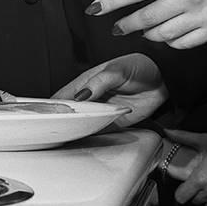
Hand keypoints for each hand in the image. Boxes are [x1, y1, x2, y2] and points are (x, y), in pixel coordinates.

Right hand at [52, 53, 168, 126]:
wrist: (163, 80)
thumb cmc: (139, 66)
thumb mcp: (116, 69)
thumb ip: (98, 83)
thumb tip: (80, 95)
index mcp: (87, 82)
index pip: (63, 95)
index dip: (51, 105)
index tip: (43, 115)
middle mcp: (91, 98)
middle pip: (70, 113)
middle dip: (61, 121)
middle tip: (52, 131)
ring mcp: (101, 112)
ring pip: (82, 124)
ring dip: (76, 130)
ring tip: (66, 137)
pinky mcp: (113, 124)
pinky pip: (99, 132)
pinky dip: (91, 136)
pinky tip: (85, 139)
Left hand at [86, 0, 206, 47]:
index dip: (112, 1)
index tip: (94, 8)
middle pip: (145, 18)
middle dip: (126, 24)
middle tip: (117, 27)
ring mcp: (202, 16)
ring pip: (162, 35)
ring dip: (148, 34)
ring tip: (143, 31)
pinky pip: (184, 43)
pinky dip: (171, 42)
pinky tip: (168, 37)